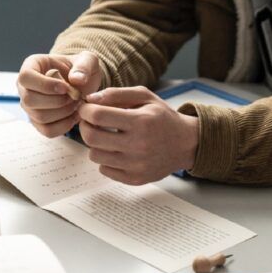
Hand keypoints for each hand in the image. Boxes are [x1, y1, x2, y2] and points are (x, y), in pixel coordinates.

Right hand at [17, 52, 101, 136]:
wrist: (83, 84)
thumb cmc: (81, 69)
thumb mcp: (88, 60)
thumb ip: (84, 65)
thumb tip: (76, 80)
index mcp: (31, 65)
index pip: (26, 77)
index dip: (45, 85)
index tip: (65, 88)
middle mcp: (25, 87)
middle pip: (29, 100)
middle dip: (57, 101)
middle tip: (75, 97)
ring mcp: (30, 106)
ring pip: (39, 117)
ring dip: (63, 113)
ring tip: (76, 104)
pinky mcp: (38, 122)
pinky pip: (47, 131)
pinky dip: (64, 126)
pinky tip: (74, 115)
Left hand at [78, 86, 198, 184]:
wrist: (186, 144)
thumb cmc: (163, 117)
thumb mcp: (145, 97)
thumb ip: (116, 94)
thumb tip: (90, 99)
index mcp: (140, 121)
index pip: (98, 116)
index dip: (86, 111)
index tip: (86, 109)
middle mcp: (139, 145)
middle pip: (92, 138)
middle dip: (85, 127)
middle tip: (90, 123)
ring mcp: (137, 165)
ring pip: (95, 156)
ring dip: (94, 144)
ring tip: (105, 137)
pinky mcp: (135, 178)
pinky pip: (104, 170)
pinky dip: (105, 160)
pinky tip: (115, 151)